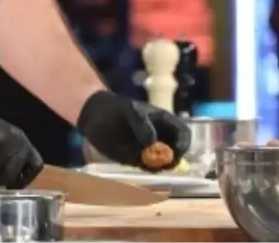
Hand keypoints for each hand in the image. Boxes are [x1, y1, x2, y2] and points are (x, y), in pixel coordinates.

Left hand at [77, 91, 191, 171]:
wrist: (94, 117)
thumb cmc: (115, 108)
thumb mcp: (128, 109)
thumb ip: (141, 122)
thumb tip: (152, 141)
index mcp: (164, 121)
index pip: (183, 133)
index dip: (184, 142)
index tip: (177, 149)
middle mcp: (161, 137)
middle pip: (177, 151)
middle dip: (174, 158)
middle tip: (164, 162)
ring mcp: (150, 150)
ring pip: (165, 162)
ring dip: (161, 166)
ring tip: (147, 161)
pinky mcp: (138, 160)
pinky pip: (150, 168)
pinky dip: (149, 169)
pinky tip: (139, 163)